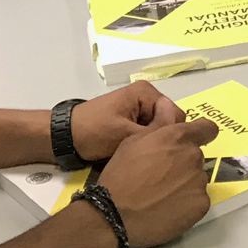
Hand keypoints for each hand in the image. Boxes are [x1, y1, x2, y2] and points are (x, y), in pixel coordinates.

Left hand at [69, 80, 186, 161]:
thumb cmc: (94, 132)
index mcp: (146, 92)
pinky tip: (134, 153)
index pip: (176, 114)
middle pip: (168, 122)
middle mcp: (145, 97)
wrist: (64, 137)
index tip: (159, 149)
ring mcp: (137, 108)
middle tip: (148, 154)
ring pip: (157, 130)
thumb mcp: (127, 133)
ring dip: (151, 142)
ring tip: (140, 155)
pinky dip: (142, 143)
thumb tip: (183, 136)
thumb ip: (156, 132)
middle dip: (161, 138)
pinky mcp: (130, 120)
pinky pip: (146, 132)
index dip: (171, 133)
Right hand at [94, 118, 219, 247]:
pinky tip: (167, 209)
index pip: (207, 129)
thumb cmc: (121, 175)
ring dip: (184, 184)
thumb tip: (167, 103)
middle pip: (195, 157)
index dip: (201, 134)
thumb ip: (158, 123)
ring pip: (196, 179)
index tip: (191, 142)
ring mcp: (199, 182)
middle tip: (160, 176)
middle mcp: (193, 156)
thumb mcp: (132, 141)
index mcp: (178, 138)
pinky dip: (186, 203)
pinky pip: (197, 200)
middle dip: (182, 163)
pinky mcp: (201, 205)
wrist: (116, 215)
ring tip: (160, 196)